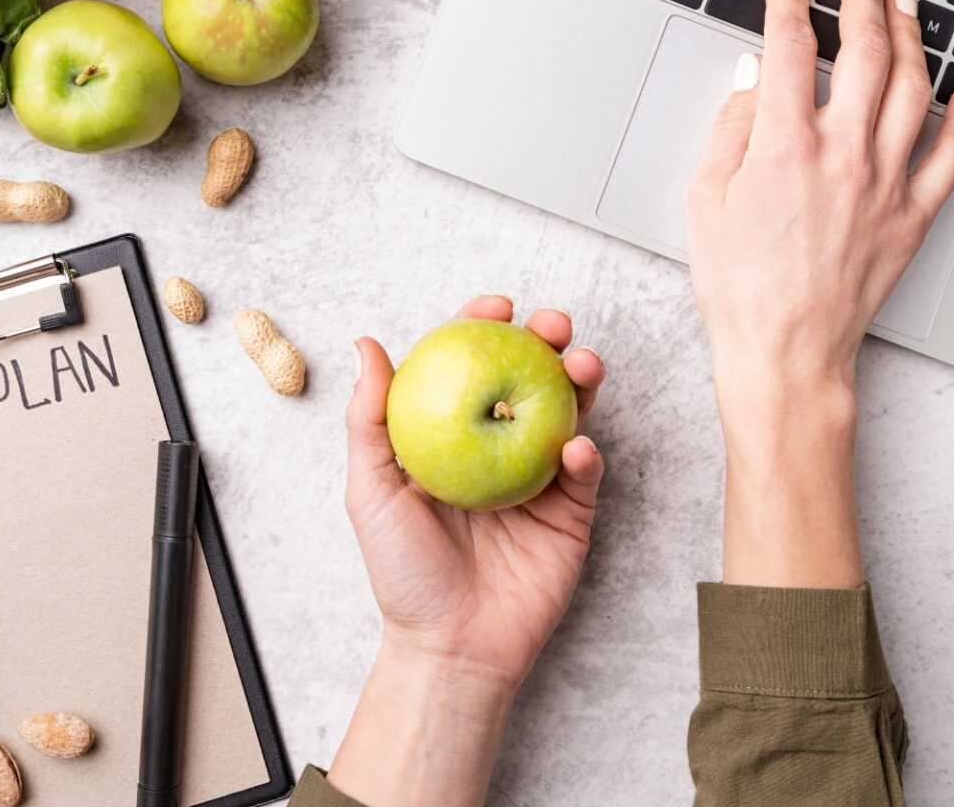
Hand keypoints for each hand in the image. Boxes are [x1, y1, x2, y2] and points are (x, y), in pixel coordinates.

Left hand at [344, 295, 605, 684]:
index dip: (484, 327)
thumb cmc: (404, 572)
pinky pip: (585, 475)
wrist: (451, 646)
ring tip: (580, 365)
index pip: (471, 366)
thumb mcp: (371, 490)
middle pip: (528, 378)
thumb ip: (370, 418)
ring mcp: (538, 478)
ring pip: (567, 414)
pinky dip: (586, 454)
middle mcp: (498, 448)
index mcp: (452, 435)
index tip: (496, 306)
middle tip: (552, 326)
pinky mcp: (571, 515)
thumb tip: (367, 344)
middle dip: (547, 341)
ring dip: (580, 382)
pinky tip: (576, 447)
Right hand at [688, 0, 953, 384]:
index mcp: (784, 146)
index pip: (790, 46)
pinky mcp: (913, 216)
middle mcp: (844, 154)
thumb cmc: (738, 287)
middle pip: (864, 52)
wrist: (786, 353)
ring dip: (911, 37)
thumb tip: (754, 77)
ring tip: (906, 6)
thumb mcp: (704, 199)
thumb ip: (730, 128)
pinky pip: (952, 156)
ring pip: (914, 89)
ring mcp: (886, 183)